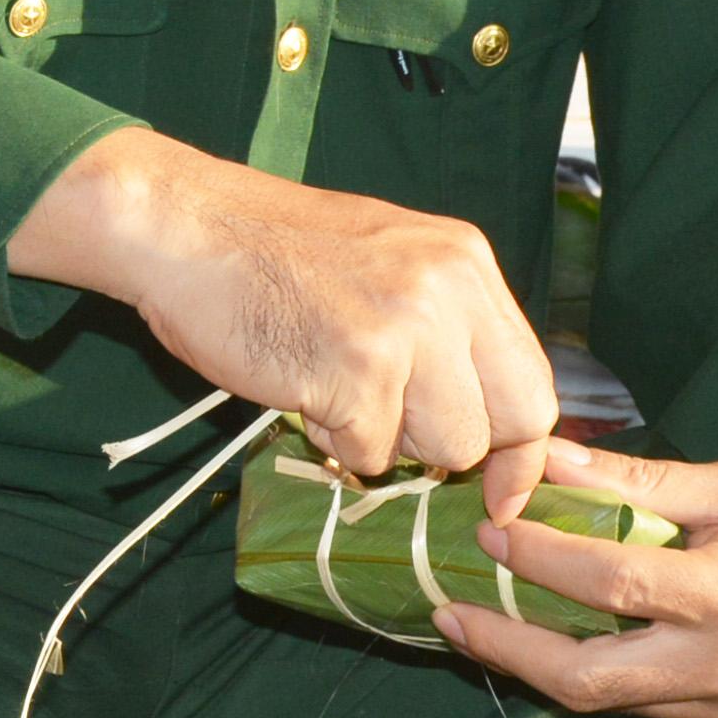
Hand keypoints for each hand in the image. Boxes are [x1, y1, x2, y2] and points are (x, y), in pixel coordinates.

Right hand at [11, 126, 555, 482]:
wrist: (183, 227)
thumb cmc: (271, 252)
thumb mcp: (388, 263)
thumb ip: (446, 328)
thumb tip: (485, 423)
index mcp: (466, 260)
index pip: (534, 382)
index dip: (520, 449)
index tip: (501, 491)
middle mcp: (451, 288)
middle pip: (507, 425)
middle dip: (455, 450)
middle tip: (394, 429)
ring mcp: (408, 326)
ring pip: (443, 448)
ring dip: (386, 440)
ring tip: (334, 385)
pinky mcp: (357, 367)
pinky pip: (370, 452)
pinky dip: (332, 437)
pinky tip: (302, 383)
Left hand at [430, 441, 717, 717]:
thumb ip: (637, 486)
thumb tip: (545, 461)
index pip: (611, 586)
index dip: (539, 561)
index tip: (486, 531)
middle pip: (589, 680)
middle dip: (509, 649)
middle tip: (450, 613)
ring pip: (615, 701)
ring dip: (548, 662)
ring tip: (491, 619)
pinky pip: (653, 708)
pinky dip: (607, 674)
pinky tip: (570, 638)